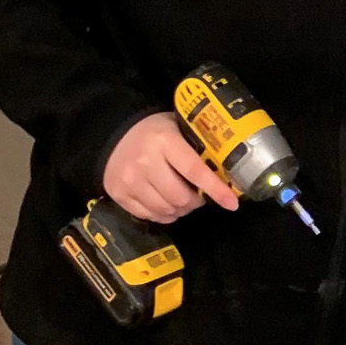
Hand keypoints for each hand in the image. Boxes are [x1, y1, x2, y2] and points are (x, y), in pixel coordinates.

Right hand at [101, 112, 239, 224]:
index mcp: (165, 141)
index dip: (215, 189)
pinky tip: (166, 205)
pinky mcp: (119, 195)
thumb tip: (225, 171)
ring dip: (180, 210)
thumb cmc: (153, 131)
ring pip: (166, 210)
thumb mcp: (176, 128)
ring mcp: (130, 181)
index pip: (194, 170)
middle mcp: (146, 162)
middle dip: (195, 201)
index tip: (232, 203)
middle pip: (180, 197)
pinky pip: (149, 216)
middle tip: (198, 196)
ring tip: (181, 200)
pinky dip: (163, 215)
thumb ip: (196, 146)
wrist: (113, 133)